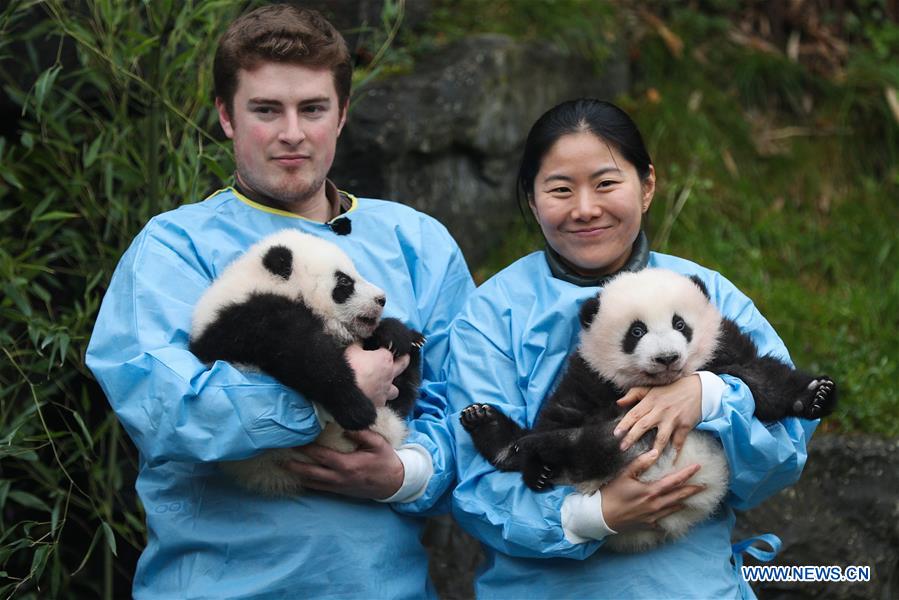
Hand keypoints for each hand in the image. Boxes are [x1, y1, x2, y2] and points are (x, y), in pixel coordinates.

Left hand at [285, 430, 404, 499]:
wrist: (393, 484)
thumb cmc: (385, 461)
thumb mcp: (378, 444)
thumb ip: (362, 434)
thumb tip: (346, 426)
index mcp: (347, 465)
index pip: (321, 455)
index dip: (306, 448)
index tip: (295, 440)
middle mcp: (339, 478)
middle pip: (310, 472)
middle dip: (294, 464)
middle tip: (280, 456)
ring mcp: (338, 486)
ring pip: (312, 482)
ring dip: (298, 474)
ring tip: (284, 466)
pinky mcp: (339, 491)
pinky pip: (319, 488)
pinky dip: (307, 483)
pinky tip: (299, 477)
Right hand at [344, 344, 410, 407]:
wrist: (344, 392)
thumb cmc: (348, 368)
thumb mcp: (351, 349)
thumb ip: (359, 343)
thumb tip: (362, 339)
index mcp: (385, 358)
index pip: (392, 348)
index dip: (388, 345)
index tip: (385, 343)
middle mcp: (389, 375)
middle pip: (402, 365)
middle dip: (403, 360)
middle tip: (405, 357)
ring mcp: (385, 391)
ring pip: (395, 389)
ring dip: (391, 387)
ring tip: (386, 385)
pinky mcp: (379, 404)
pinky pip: (383, 402)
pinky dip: (380, 399)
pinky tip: (374, 398)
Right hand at [601, 449, 703, 532]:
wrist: (601, 517)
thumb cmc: (611, 494)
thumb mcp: (624, 475)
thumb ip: (640, 463)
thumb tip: (655, 452)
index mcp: (651, 491)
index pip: (674, 481)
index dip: (687, 474)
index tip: (698, 467)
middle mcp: (656, 505)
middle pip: (679, 496)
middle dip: (692, 490)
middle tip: (704, 486)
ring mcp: (653, 517)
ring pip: (674, 509)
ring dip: (684, 502)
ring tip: (691, 498)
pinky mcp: (648, 525)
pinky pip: (664, 521)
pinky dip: (670, 515)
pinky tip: (673, 513)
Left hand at [614, 374, 701, 455]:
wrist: (699, 389)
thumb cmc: (672, 389)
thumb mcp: (652, 388)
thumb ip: (634, 394)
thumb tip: (618, 403)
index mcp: (651, 400)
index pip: (634, 414)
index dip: (624, 424)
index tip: (615, 434)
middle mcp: (661, 410)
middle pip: (644, 425)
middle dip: (632, 437)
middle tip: (622, 448)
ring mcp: (673, 419)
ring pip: (661, 437)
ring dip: (654, 449)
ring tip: (646, 459)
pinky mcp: (685, 426)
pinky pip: (679, 441)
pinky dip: (675, 452)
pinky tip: (671, 462)